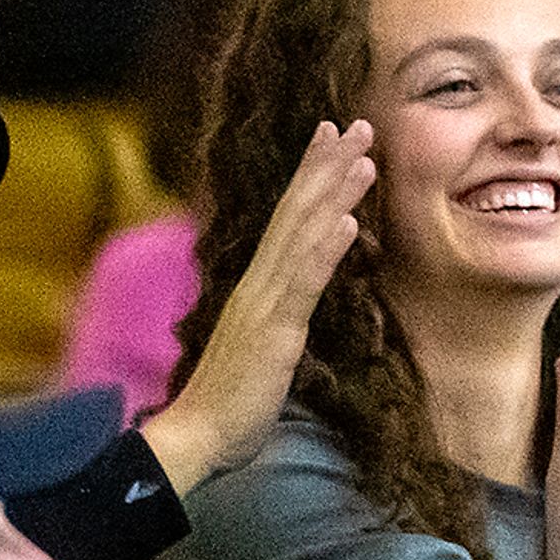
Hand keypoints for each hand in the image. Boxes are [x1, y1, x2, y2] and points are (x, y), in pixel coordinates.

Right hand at [141, 120, 370, 495]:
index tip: (333, 139)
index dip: (311, 177)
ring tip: (363, 155)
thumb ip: (276, 318)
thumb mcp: (260, 348)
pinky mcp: (273, 330)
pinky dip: (325, 249)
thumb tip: (295, 303)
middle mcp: (258, 283)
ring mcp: (264, 302)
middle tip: (357, 123)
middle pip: (295, 211)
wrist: (196, 436)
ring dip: (334, 192)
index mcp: (257, 286)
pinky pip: (303, 283)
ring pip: (302, 235)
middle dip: (327, 165)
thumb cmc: (230, 400)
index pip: (286, 219)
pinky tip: (348, 221)